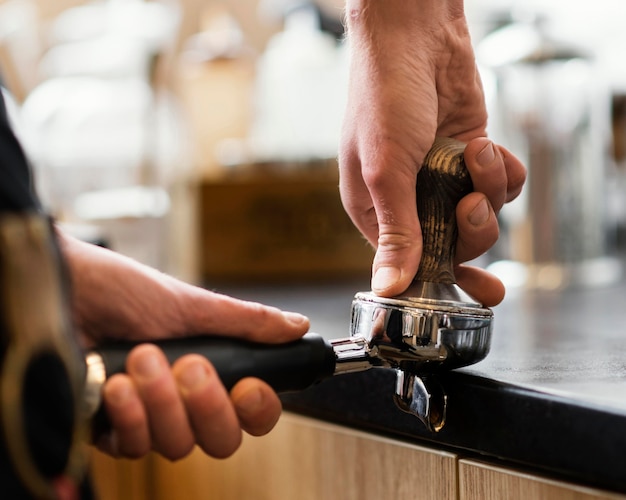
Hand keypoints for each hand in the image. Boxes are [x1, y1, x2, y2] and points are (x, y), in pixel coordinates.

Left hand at [58, 233, 308, 459]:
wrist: (61, 289)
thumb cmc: (122, 290)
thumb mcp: (190, 304)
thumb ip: (245, 322)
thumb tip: (297, 324)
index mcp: (210, 371)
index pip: (251, 414)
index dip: (258, 410)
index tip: (247, 386)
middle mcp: (183, 401)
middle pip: (221, 441)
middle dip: (207, 405)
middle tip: (188, 366)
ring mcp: (147, 418)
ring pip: (177, 446)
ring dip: (161, 401)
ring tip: (141, 358)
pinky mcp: (110, 429)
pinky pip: (134, 448)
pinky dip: (129, 416)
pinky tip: (117, 385)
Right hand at [339, 0, 525, 304]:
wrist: (414, 36)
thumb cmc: (383, 97)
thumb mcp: (385, 171)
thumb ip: (396, 232)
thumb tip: (388, 286)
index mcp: (375, 211)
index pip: (408, 262)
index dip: (439, 276)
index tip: (471, 290)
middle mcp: (408, 199)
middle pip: (453, 244)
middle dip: (472, 227)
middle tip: (470, 202)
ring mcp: (441, 179)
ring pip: (482, 215)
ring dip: (490, 189)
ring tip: (477, 156)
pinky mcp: (469, 158)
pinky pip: (500, 185)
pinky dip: (502, 170)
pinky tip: (488, 148)